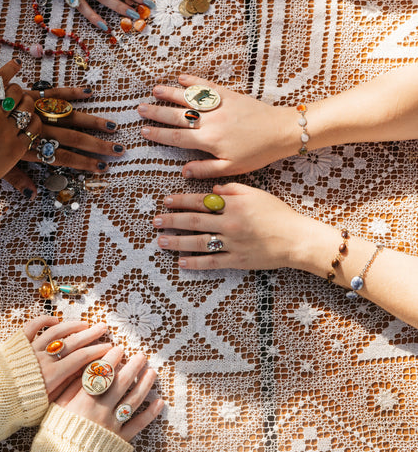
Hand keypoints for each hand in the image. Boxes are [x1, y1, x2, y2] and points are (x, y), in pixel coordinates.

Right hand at [0, 58, 39, 209]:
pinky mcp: (16, 149)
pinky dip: (33, 121)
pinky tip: (27, 121)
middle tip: (14, 94)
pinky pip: (33, 127)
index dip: (9, 69)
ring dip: (27, 103)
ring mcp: (5, 134)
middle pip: (15, 92)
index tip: (17, 63)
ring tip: (21, 106)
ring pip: (26, 107)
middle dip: (16, 90)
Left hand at [24, 84, 126, 172]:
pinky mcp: (30, 94)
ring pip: (69, 116)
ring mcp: (35, 110)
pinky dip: (71, 92)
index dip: (84, 162)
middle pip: (72, 138)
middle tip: (118, 149)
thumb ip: (16, 180)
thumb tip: (32, 196)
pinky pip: (54, 93)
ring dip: (92, 122)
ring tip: (112, 126)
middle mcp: (36, 129)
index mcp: (28, 149)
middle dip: (97, 145)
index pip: (62, 158)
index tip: (103, 166)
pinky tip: (89, 92)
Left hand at [24, 315, 111, 400]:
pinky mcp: (17, 343)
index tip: (109, 347)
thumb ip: (65, 390)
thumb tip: (84, 377)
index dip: (97, 351)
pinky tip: (55, 320)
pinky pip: (32, 327)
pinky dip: (44, 320)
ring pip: (55, 332)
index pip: (81, 358)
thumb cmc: (20, 407)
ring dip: (72, 325)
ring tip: (84, 323)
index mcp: (52, 375)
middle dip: (90, 334)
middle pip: (72, 342)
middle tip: (103, 327)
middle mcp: (44, 359)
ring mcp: (31, 349)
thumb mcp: (47, 405)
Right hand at [54, 346, 163, 441]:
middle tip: (141, 355)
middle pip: (121, 384)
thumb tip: (85, 367)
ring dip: (145, 385)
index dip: (112, 359)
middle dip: (133, 367)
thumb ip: (71, 386)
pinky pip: (138, 424)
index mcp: (84, 400)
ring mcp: (113, 424)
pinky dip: (150, 413)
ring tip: (152, 372)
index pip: (102, 374)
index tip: (119, 348)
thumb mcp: (58, 406)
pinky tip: (159, 402)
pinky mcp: (120, 439)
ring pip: (133, 400)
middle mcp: (101, 409)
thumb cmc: (57, 432)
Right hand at [139, 74, 296, 178]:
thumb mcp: (232, 168)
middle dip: (157, 112)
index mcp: (210, 140)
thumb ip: (206, 169)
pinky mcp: (229, 95)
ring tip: (154, 90)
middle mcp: (211, 121)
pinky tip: (182, 77)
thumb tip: (183, 172)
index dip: (159, 134)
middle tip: (140, 109)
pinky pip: (208, 87)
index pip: (178, 136)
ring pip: (190, 98)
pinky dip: (194, 81)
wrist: (280, 131)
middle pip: (178, 115)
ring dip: (170, 93)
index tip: (144, 130)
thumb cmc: (258, 153)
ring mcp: (220, 105)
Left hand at [154, 182, 310, 270]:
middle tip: (155, 221)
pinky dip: (195, 262)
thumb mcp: (256, 193)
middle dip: (172, 220)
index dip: (181, 200)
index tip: (166, 201)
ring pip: (198, 242)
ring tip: (161, 241)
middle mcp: (229, 223)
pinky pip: (211, 262)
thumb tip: (212, 190)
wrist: (296, 239)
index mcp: (233, 204)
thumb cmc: (277, 213)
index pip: (200, 201)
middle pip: (194, 221)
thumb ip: (233, 189)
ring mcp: (232, 243)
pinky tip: (181, 262)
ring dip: (177, 241)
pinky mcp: (237, 260)